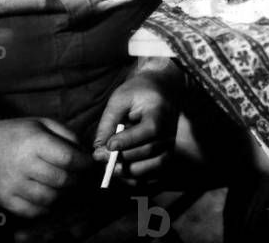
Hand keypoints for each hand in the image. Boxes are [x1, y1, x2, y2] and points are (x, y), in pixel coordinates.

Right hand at [0, 112, 92, 217]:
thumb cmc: (12, 133)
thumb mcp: (41, 123)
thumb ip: (66, 134)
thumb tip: (85, 153)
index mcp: (34, 142)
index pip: (68, 159)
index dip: (84, 163)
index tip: (88, 163)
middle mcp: (23, 164)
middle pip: (62, 180)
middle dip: (75, 178)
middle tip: (76, 174)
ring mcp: (12, 184)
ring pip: (50, 197)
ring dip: (61, 193)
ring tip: (61, 183)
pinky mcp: (4, 199)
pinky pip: (32, 211)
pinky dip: (45, 206)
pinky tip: (46, 194)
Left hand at [92, 61, 182, 184]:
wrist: (162, 90)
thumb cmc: (138, 92)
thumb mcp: (120, 99)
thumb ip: (108, 122)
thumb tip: (98, 148)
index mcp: (160, 113)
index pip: (149, 131)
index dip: (128, 141)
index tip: (108, 144)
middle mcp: (170, 132)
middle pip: (148, 151)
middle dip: (121, 157)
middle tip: (98, 156)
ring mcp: (170, 145)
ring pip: (152, 167)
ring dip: (127, 171)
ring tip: (108, 166)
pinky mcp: (166, 155)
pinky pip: (153, 176)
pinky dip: (136, 179)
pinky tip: (120, 172)